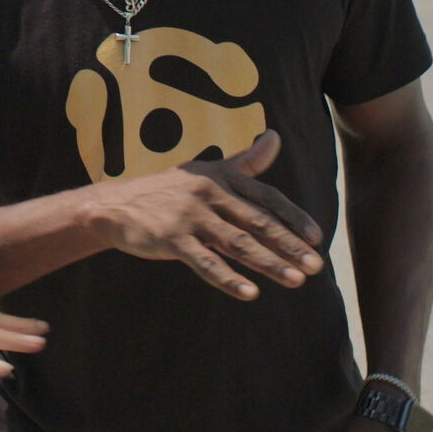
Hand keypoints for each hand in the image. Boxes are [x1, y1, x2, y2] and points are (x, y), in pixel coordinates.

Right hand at [82, 129, 324, 298]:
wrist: (115, 206)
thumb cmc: (167, 191)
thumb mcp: (206, 171)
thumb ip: (244, 161)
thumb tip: (275, 138)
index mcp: (221, 177)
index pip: (266, 197)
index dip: (293, 218)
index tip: (316, 238)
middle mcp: (209, 192)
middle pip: (258, 222)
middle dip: (290, 245)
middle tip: (316, 266)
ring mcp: (190, 215)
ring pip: (238, 243)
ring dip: (269, 263)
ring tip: (296, 280)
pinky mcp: (172, 238)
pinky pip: (205, 262)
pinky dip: (228, 278)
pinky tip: (250, 293)